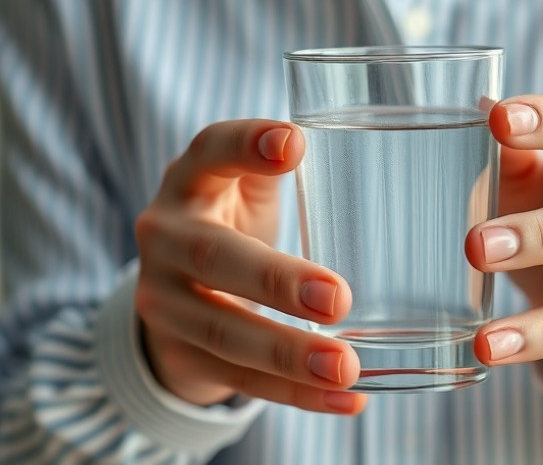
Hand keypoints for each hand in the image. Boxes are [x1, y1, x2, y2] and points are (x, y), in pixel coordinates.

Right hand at [134, 120, 365, 412]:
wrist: (171, 292)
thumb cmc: (229, 223)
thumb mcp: (243, 187)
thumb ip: (282, 172)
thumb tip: (377, 157)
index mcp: (189, 183)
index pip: (209, 152)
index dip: (245, 146)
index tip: (294, 145)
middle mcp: (166, 238)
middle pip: (213, 257)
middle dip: (276, 280)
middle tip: (337, 298)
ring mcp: (164, 303)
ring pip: (225, 332)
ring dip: (288, 354)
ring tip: (346, 365)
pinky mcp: (181, 355)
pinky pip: (241, 380)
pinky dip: (297, 394)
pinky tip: (348, 398)